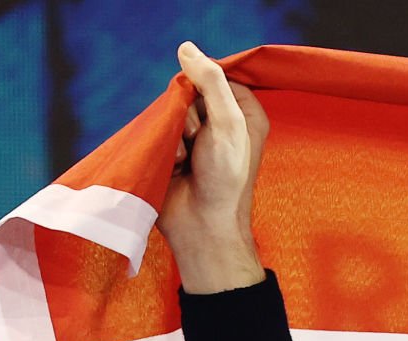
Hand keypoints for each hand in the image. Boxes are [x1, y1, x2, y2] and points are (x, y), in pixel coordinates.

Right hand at [159, 40, 270, 293]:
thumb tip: (187, 47)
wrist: (202, 225)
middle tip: (198, 141)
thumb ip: (211, 83)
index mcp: (246, 113)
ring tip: (186, 157)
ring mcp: (199, 137)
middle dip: (187, 112)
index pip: (218, 76)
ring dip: (174, 131)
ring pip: (173, 109)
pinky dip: (164, 144)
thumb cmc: (225, 178)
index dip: (205, 86)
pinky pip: (161, 130)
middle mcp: (225, 123)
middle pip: (190, 91)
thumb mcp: (227, 123)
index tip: (209, 109)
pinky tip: (175, 164)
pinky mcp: (177, 150)